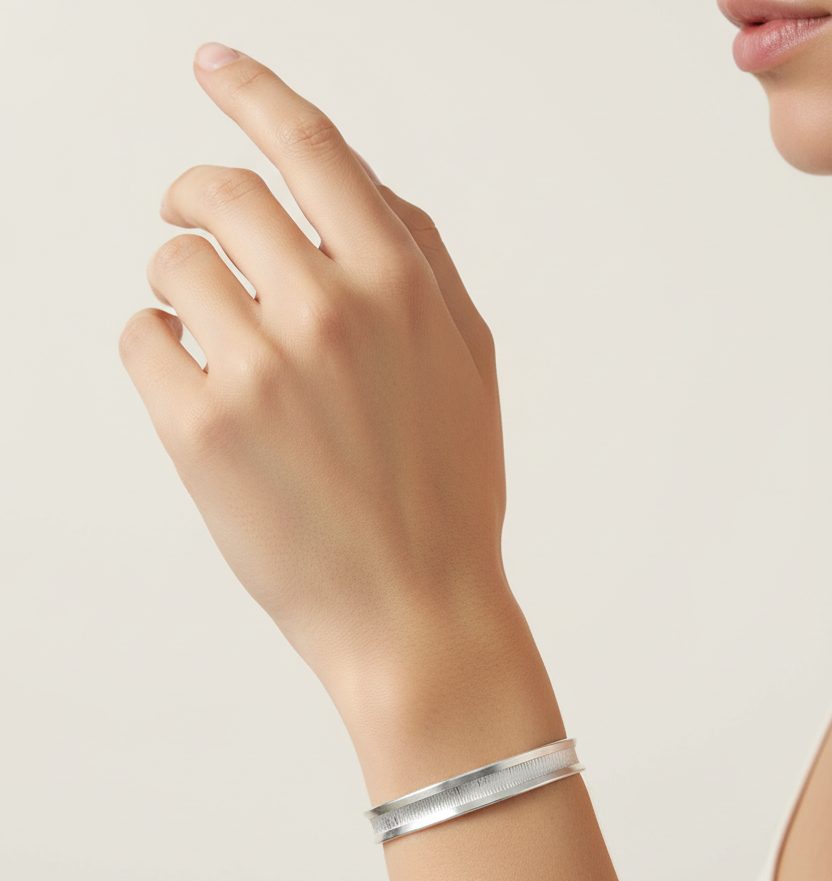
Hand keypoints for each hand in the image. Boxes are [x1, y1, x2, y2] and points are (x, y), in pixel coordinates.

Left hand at [119, 43, 510, 721]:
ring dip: (176, 287)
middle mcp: (329, 309)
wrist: (416, 613)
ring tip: (208, 338)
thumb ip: (419, 260)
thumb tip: (356, 182)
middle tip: (185, 225)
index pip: (310, 146)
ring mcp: (261, 367)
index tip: (214, 65)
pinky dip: (155, 348)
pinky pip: (140, 338)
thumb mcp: (466, 362)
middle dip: (193, 202)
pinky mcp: (201, 429)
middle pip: (219, 193)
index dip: (252, 92)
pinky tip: (195, 388)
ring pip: (170, 264)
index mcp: (400, 285)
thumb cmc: (447, 495)